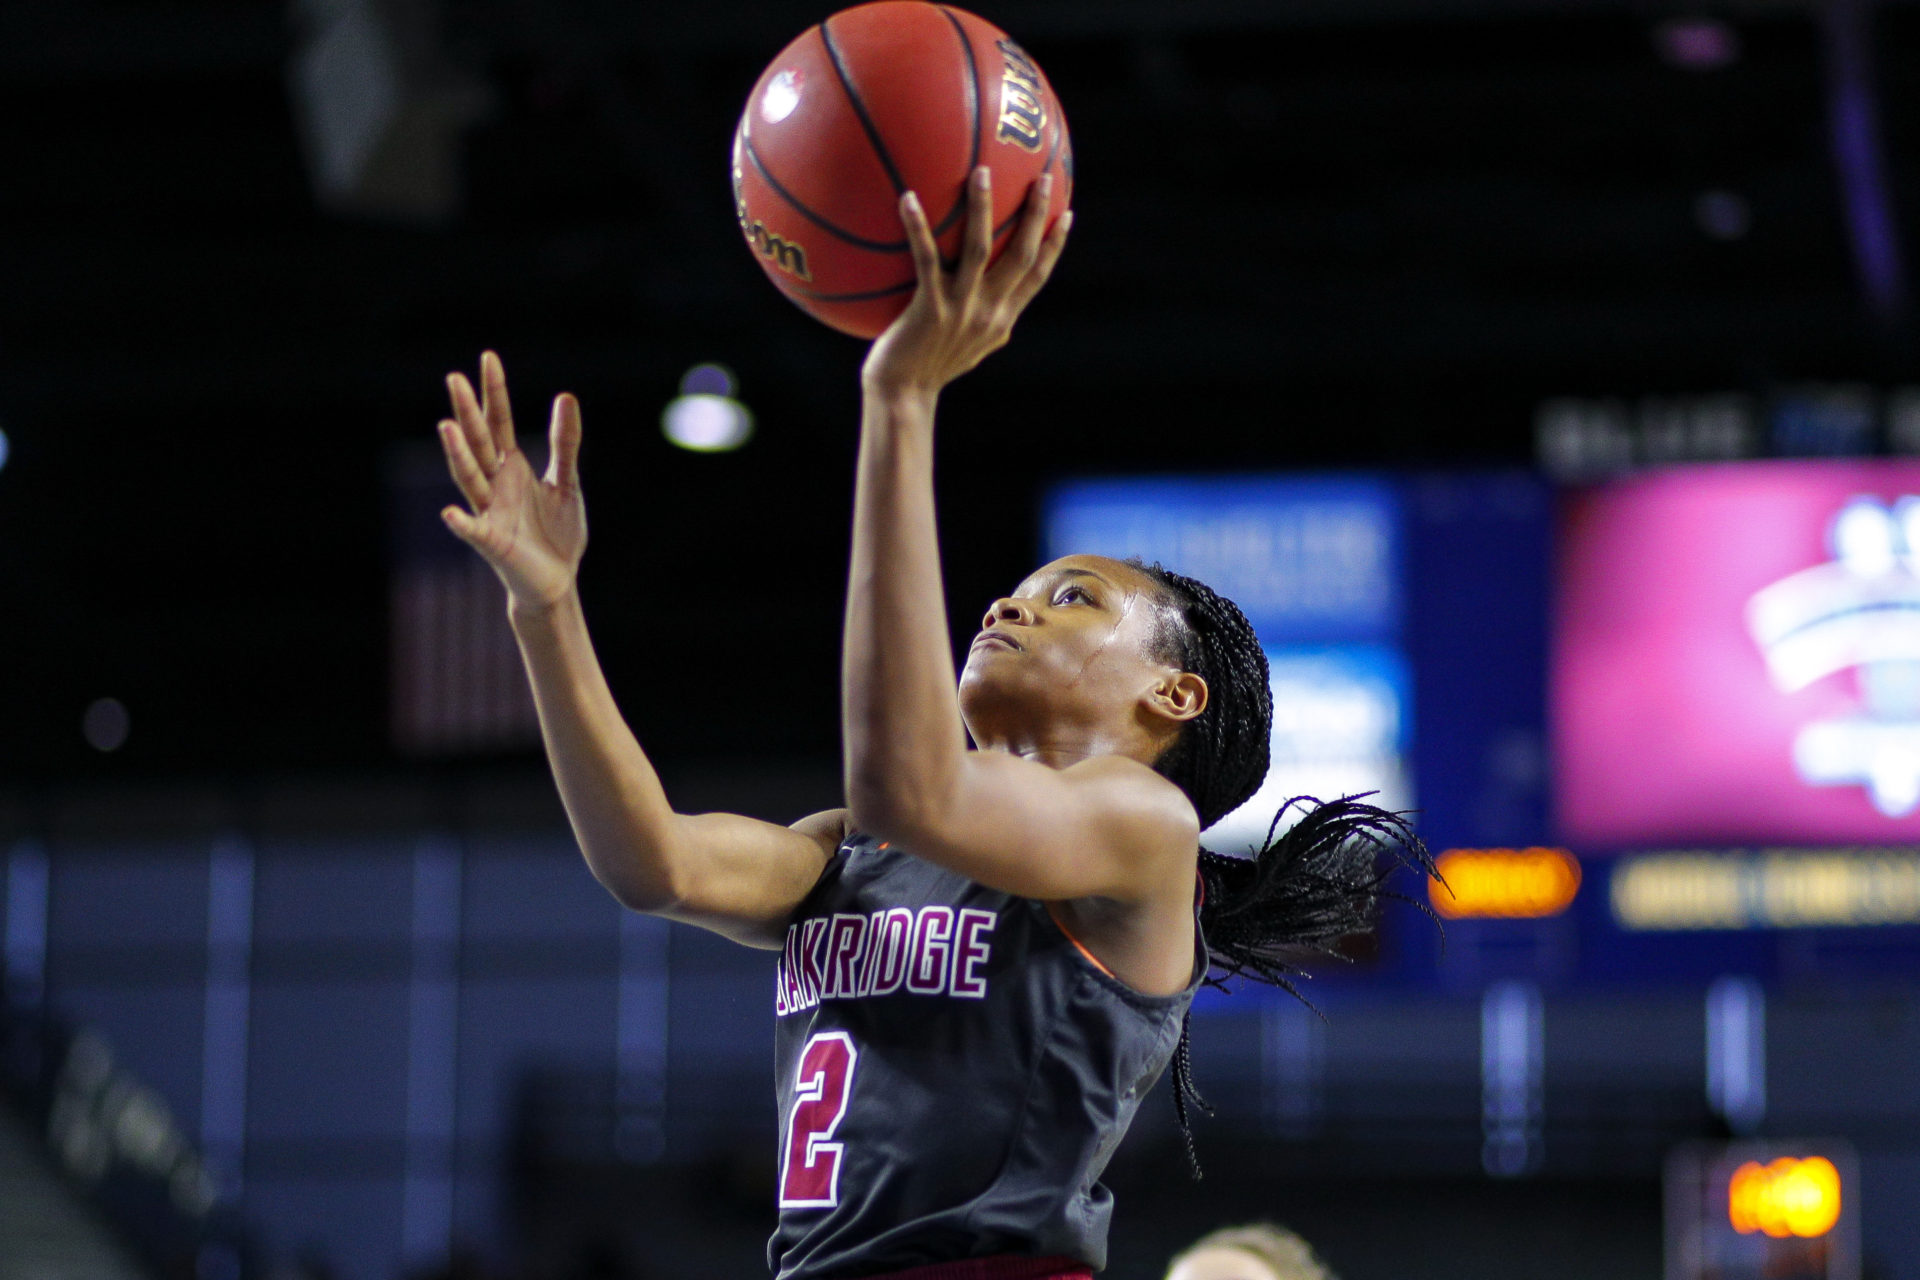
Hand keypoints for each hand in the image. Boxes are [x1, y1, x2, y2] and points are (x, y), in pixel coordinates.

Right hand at [437, 351, 585, 611]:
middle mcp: (495, 484)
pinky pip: (475, 532)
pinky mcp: (494, 543)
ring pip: (470, 478)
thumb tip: (565, 396)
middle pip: (478, 442)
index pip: (498, 421)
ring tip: (447, 427)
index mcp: (511, 467)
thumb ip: (565, 442)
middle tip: (453, 378)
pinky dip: (463, 523)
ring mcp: (490, 512)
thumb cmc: (556, 533)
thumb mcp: (567, 482)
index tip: (487, 358)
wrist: (557, 581)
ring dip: (457, 455)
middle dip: (467, 412)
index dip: (493, 392)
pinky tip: (451, 513)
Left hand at [861, 166, 1071, 400]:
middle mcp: (989, 312)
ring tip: (982, 172)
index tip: (1067, 213)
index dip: (1055, 244)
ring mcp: (960, 310)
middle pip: (1021, 255)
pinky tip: (908, 198)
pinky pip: (925, 259)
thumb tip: (998, 307)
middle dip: (1035, 214)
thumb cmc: (929, 366)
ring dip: (983, 208)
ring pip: (979, 250)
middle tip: (1040, 176)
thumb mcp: (969, 346)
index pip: (1038, 275)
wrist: (904, 394)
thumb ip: (986, 321)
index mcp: (1002, 319)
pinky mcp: (929, 309)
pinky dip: (918, 228)